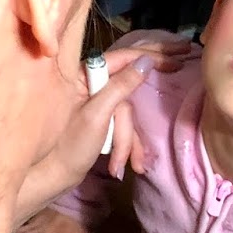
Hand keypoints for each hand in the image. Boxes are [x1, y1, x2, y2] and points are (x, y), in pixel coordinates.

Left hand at [14, 38, 192, 224]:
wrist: (51, 178)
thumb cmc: (68, 145)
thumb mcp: (98, 115)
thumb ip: (121, 86)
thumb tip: (146, 60)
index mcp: (84, 76)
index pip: (124, 57)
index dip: (153, 54)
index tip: (179, 55)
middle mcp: (91, 86)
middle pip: (128, 83)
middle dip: (149, 87)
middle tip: (182, 65)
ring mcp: (97, 106)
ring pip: (127, 115)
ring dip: (127, 142)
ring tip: (124, 164)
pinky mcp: (102, 124)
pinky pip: (123, 129)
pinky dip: (125, 148)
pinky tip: (127, 166)